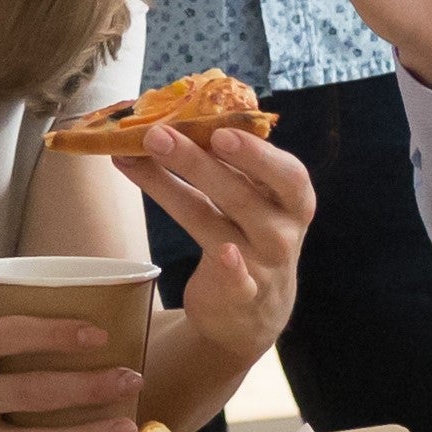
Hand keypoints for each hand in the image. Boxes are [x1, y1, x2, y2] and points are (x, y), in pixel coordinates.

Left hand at [134, 126, 312, 363]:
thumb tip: (168, 119)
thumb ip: (225, 166)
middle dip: (198, 161)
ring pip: (218, 226)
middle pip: (242, 193)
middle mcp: (281, 231)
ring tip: (140, 160)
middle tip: (158, 134)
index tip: (219, 129)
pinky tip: (224, 253)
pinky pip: (238, 282)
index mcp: (291, 200)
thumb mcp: (251, 200)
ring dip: (176, 191)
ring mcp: (262, 265)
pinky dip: (233, 269)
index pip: (285, 172)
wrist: (253, 312)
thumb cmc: (248, 237)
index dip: (255, 152)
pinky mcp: (240, 296)